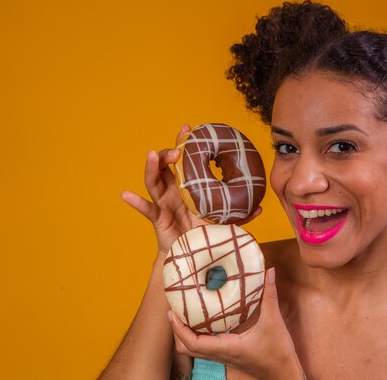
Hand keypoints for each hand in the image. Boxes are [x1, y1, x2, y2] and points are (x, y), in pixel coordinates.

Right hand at [121, 124, 261, 255]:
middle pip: (165, 166)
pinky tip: (126, 194)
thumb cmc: (205, 234)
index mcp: (188, 187)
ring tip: (151, 154)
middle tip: (178, 148)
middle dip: (169, 153)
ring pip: (153, 181)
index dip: (183, 144)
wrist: (193, 257)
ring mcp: (163, 203)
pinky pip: (146, 209)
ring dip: (151, 167)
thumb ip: (240, 214)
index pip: (184, 161)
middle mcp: (173, 191)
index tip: (187, 128)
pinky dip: (135, 202)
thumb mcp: (224, 221)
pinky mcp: (158, 218)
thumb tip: (260, 208)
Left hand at [169, 268, 303, 379]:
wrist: (284, 374)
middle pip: (186, 348)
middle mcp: (221, 354)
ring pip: (194, 349)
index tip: (172, 313)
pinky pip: (205, 347)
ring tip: (184, 313)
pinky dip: (198, 335)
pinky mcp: (228, 354)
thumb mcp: (274, 321)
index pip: (192, 343)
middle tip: (174, 310)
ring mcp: (223, 356)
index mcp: (227, 347)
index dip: (178, 329)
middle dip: (177, 331)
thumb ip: (270, 295)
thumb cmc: (278, 353)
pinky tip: (204, 320)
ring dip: (185, 334)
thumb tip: (269, 271)